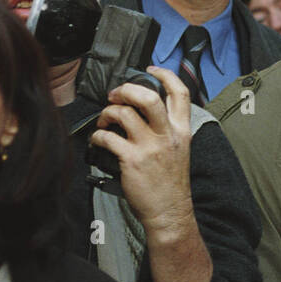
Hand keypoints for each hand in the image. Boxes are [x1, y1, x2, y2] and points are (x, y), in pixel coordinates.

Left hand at [89, 66, 194, 237]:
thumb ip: (167, 128)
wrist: (169, 212)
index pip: (180, 93)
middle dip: (127, 90)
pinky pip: (108, 137)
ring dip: (108, 113)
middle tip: (116, 95)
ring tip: (105, 120)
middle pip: (148, 97)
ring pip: (124, 114)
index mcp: (182, 130)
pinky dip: (98, 135)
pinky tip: (99, 140)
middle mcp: (168, 135)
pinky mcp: (132, 160)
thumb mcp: (179, 149)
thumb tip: (141, 110)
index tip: (150, 69)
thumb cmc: (170, 183)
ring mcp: (150, 147)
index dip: (165, 75)